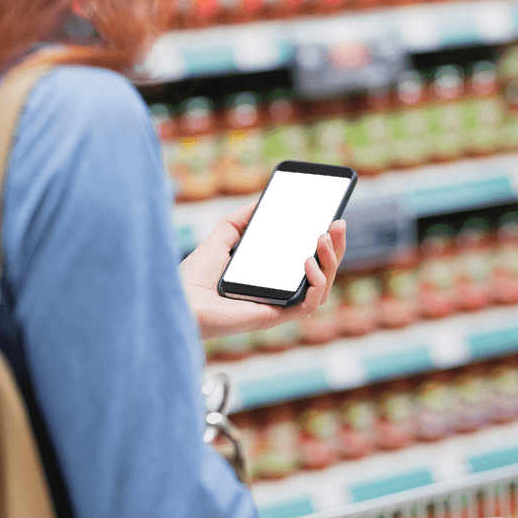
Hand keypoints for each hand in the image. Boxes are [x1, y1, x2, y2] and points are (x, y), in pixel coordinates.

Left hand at [179, 199, 346, 340]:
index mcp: (273, 277)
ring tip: (324, 240)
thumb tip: (262, 200)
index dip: (327, 244)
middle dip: (336, 248)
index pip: (309, 260)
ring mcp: (279, 306)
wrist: (178, 299)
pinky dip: (316, 285)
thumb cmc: (194, 277)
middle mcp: (280, 292)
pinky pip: (308, 305)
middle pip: (322, 273)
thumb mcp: (222, 237)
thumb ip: (242, 219)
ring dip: (330, 263)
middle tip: (338, 224)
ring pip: (322, 289)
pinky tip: (309, 264)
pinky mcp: (274, 317)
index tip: (333, 219)